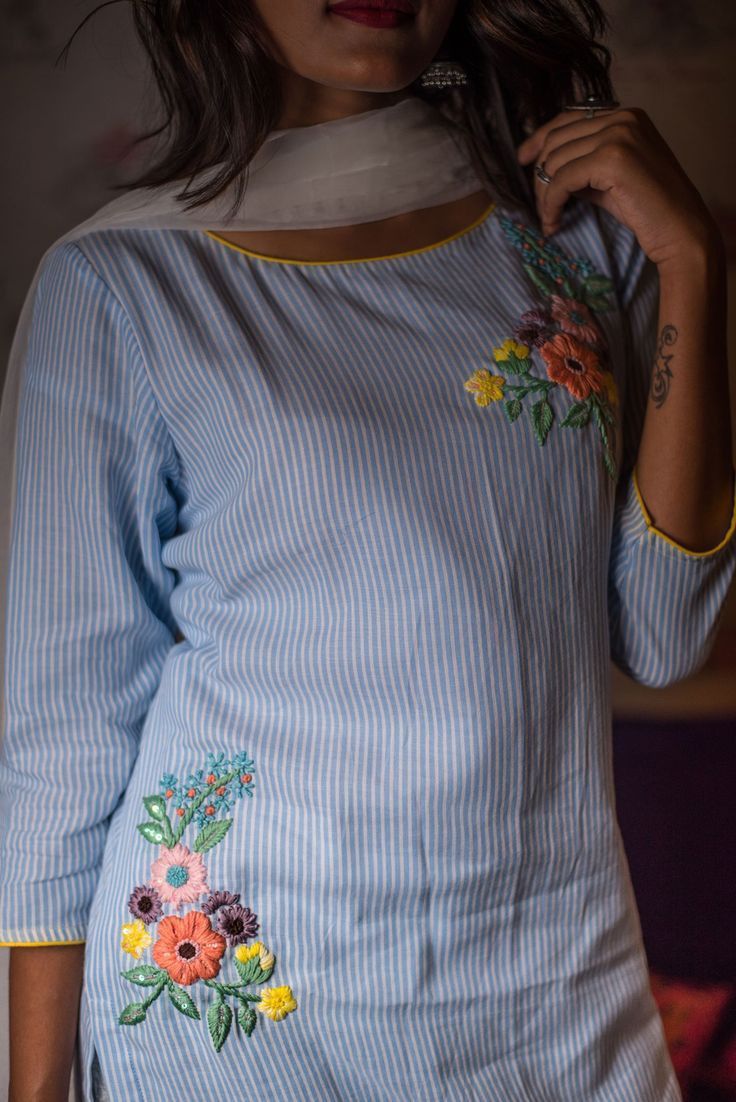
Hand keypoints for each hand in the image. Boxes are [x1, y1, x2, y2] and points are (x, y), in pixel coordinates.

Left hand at [515, 105, 723, 269]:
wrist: (680, 230)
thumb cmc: (647, 209)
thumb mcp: (609, 178)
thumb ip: (583, 163)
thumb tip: (544, 165)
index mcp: (626, 115)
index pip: (569, 118)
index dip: (540, 138)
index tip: (523, 160)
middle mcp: (623, 118)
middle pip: (557, 139)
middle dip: (540, 175)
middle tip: (539, 206)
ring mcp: (619, 135)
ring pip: (555, 160)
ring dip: (544, 194)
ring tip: (549, 218)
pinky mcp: (613, 159)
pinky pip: (562, 180)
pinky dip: (550, 204)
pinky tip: (553, 223)